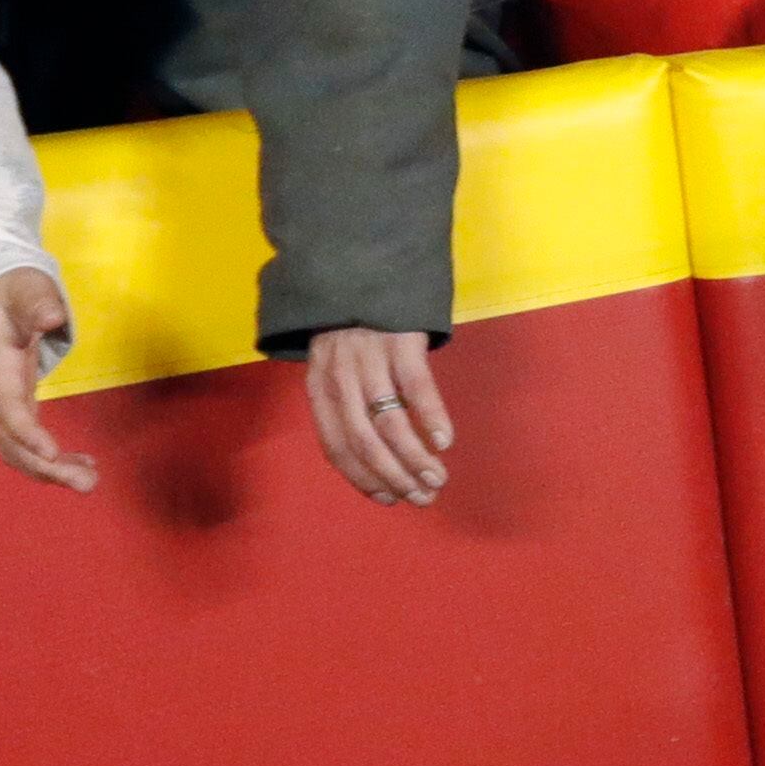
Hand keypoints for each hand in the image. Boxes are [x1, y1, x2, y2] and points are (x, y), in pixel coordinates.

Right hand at [0, 269, 94, 491]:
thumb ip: (37, 302)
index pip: (6, 407)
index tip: (50, 452)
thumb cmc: (6, 293)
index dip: (25, 432)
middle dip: (44, 466)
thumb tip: (52, 318)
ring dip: (48, 471)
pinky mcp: (11, 408)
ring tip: (88, 481)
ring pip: (14, 449)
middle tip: (87, 483)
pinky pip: (23, 443)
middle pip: (9, 440)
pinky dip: (49, 459)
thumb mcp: (23, 287)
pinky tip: (82, 465)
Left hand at [303, 325, 453, 506]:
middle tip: (422, 497)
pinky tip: (444, 441)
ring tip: (437, 479)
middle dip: (394, 476)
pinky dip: (431, 416)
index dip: (363, 478)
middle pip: (364, 440)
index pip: (336, 446)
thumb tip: (373, 456)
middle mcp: (341, 378)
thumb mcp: (334, 366)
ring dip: (415, 457)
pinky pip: (417, 386)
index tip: (390, 498)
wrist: (361, 267)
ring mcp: (370, 358)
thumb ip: (344, 403)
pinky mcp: (401, 340)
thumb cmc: (352, 327)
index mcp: (320, 388)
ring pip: (390, 421)